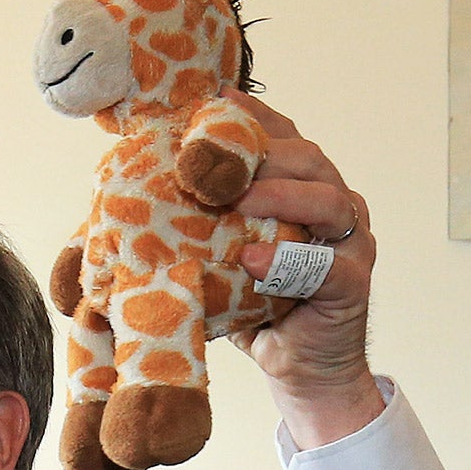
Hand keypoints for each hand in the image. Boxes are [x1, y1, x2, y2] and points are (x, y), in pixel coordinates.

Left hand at [225, 90, 386, 449]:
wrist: (297, 369)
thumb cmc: (254, 308)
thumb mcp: (219, 258)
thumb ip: (195, 226)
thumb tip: (118, 202)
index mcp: (303, 189)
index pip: (282, 139)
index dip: (252, 117)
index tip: (213, 100)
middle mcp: (334, 206)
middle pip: (308, 159)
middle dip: (264, 152)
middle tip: (214, 161)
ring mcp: (350, 243)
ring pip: (330, 200)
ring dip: (282, 194)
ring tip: (241, 199)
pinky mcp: (352, 284)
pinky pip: (329, 265)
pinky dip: (292, 260)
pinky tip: (255, 261)